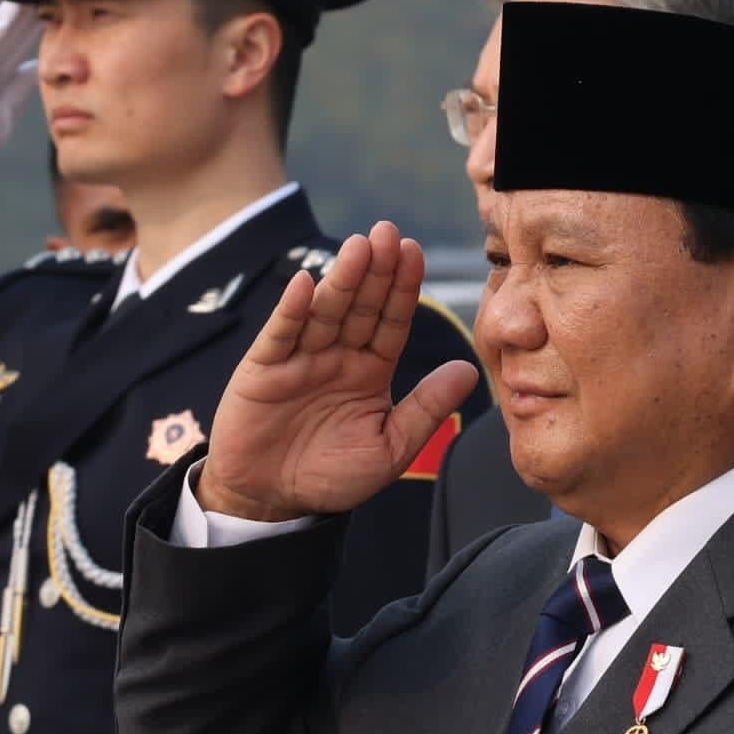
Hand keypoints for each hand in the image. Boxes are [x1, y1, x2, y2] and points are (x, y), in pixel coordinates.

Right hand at [200, 224, 486, 526]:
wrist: (271, 501)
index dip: (403, 288)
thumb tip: (470, 371)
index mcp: (370, 370)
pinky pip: (280, 335)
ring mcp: (300, 358)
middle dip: (375, 270)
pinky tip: (307, 283)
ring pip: (324, 312)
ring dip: (341, 279)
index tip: (416, 253)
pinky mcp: (263, 369)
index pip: (392, 321)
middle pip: (360, 306)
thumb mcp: (390, 447)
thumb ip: (426, 409)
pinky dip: (292, 310)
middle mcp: (337, 356)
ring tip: (358, 247)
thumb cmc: (332, 477)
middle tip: (389, 232)